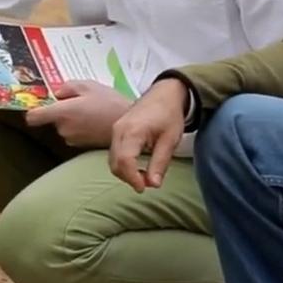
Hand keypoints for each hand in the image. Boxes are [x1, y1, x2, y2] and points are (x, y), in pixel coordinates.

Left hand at [24, 80, 131, 147]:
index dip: (33, 111)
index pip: (33, 118)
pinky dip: (79, 126)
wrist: (131, 125)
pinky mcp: (81, 146)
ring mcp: (73, 139)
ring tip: (90, 110)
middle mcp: (64, 129)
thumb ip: (67, 87)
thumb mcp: (88, 85)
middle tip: (79, 102)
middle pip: (51, 120)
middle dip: (60, 111)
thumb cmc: (109, 102)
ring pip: (63, 126)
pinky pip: (73, 133)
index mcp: (63, 113)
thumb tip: (57, 94)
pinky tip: (94, 119)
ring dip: (71, 119)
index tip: (38, 106)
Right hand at [108, 78, 188, 192]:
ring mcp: (115, 130)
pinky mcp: (116, 131)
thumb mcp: (170, 140)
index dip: (132, 178)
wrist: (164, 94)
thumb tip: (153, 185)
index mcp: (132, 131)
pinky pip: (114, 153)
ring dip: (125, 172)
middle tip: (147, 185)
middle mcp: (119, 131)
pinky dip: (122, 164)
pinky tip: (137, 167)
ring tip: (144, 177)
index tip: (144, 189)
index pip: (125, 161)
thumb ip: (160, 163)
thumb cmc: (169, 115)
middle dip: (128, 178)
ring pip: (112, 159)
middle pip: (114, 163)